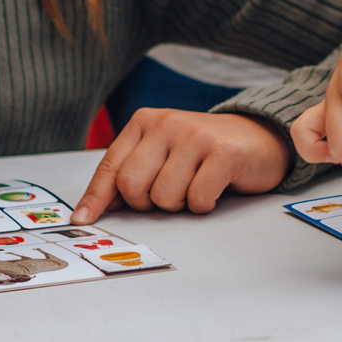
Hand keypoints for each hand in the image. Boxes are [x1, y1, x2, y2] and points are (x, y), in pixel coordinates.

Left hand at [72, 109, 289, 222]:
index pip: (111, 166)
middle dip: (147, 204)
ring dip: (179, 205)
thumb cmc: (203, 152)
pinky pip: (197, 199)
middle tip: (168, 195)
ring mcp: (196, 136)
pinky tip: (213, 189)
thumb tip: (91, 209)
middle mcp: (168, 123)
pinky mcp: (223, 152)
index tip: (83, 220)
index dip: (95, 198)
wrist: (258, 137)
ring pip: (164, 197)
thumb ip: (130, 173)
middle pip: (133, 186)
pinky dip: (203, 206)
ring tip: (193, 187)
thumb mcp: (161, 153)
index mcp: (146, 122)